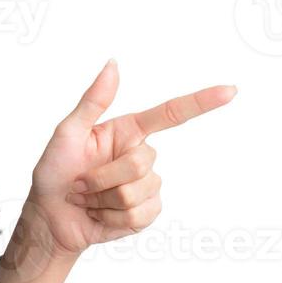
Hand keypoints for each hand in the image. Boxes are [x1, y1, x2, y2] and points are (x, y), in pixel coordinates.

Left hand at [24, 58, 235, 256]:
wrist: (51, 218)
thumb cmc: (54, 172)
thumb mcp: (67, 132)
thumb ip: (93, 100)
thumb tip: (113, 64)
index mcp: (127, 131)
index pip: (170, 114)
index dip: (201, 102)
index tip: (230, 91)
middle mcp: (141, 155)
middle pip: (142, 162)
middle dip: (104, 177)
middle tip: (80, 184)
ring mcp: (147, 185)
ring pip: (140, 191)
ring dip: (104, 200)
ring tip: (87, 199)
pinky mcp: (146, 212)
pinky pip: (141, 214)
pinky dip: (112, 218)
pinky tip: (99, 215)